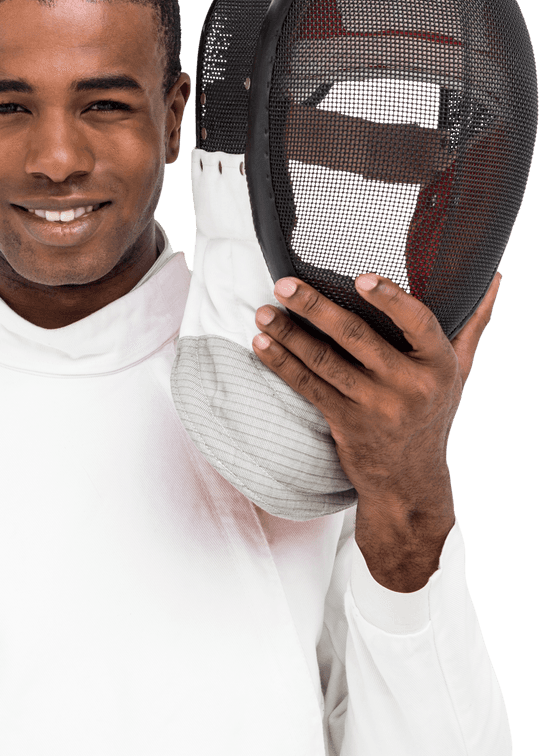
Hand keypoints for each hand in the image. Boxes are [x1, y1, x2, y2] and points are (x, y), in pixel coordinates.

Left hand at [251, 272, 500, 589]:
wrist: (410, 481)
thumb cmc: (432, 412)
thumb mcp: (459, 370)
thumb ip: (472, 322)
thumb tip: (492, 274)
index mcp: (439, 364)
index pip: (418, 323)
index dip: (391, 299)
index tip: (361, 278)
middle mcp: (409, 385)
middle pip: (357, 337)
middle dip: (316, 307)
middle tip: (284, 283)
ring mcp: (375, 407)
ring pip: (325, 362)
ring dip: (289, 335)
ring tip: (263, 312)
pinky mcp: (346, 424)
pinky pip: (309, 388)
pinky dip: (283, 365)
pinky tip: (262, 345)